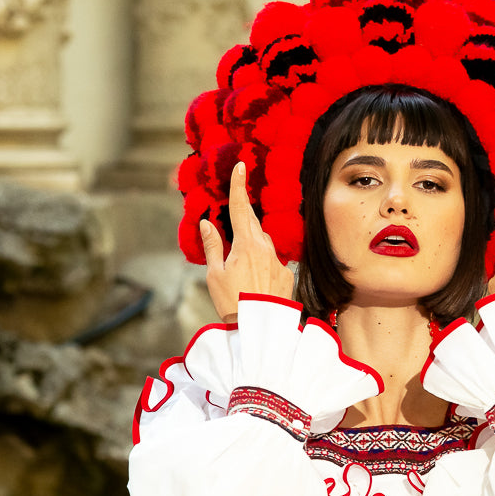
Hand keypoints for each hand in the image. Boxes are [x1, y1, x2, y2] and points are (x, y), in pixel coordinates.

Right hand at [200, 162, 294, 318]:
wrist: (259, 329)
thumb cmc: (232, 302)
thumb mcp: (214, 274)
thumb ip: (212, 246)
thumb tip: (206, 223)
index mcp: (246, 245)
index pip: (240, 208)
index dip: (238, 186)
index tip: (241, 166)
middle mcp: (266, 249)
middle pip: (253, 224)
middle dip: (243, 218)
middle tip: (234, 218)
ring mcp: (279, 263)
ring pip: (264, 244)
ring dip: (253, 246)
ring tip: (242, 269)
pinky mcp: (287, 276)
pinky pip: (274, 262)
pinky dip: (264, 266)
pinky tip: (256, 282)